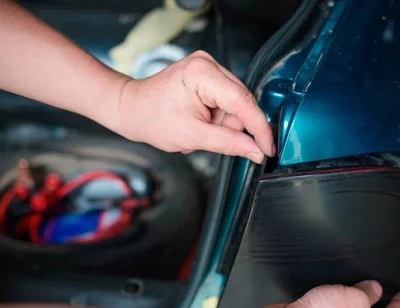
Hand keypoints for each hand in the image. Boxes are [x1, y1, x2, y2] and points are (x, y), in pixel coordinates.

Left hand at [111, 51, 274, 162]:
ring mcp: (209, 67)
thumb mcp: (192, 137)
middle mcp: (208, 64)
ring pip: (237, 104)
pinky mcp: (209, 74)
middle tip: (216, 139)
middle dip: (234, 126)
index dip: (259, 129)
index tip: (268, 148)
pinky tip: (203, 121)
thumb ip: (228, 143)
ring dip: (225, 123)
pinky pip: (228, 101)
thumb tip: (255, 151)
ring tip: (200, 128)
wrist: (131, 108)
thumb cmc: (151, 118)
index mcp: (202, 73)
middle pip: (242, 102)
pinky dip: (220, 116)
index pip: (243, 103)